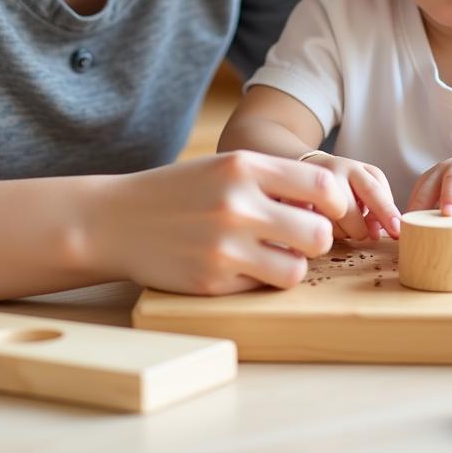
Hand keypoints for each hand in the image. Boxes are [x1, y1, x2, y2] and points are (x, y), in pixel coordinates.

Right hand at [90, 151, 349, 295]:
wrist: (116, 219)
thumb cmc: (179, 191)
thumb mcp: (224, 167)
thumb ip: (273, 179)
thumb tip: (331, 204)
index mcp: (243, 165)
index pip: (322, 185)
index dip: (335, 203)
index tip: (326, 211)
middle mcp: (237, 203)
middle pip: (319, 234)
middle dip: (316, 239)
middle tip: (297, 237)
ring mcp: (224, 245)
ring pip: (296, 269)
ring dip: (290, 264)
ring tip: (270, 254)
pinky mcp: (212, 281)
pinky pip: (262, 287)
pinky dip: (259, 280)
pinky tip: (237, 265)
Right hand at [298, 152, 400, 240]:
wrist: (305, 166)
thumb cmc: (344, 181)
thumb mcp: (366, 183)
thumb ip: (378, 205)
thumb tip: (376, 233)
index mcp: (353, 169)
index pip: (373, 190)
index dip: (386, 212)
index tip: (397, 230)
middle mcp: (330, 173)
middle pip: (349, 213)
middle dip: (358, 229)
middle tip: (358, 229)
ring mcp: (307, 186)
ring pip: (330, 225)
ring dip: (338, 232)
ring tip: (337, 221)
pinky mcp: (291, 200)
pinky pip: (310, 227)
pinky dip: (319, 232)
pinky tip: (321, 224)